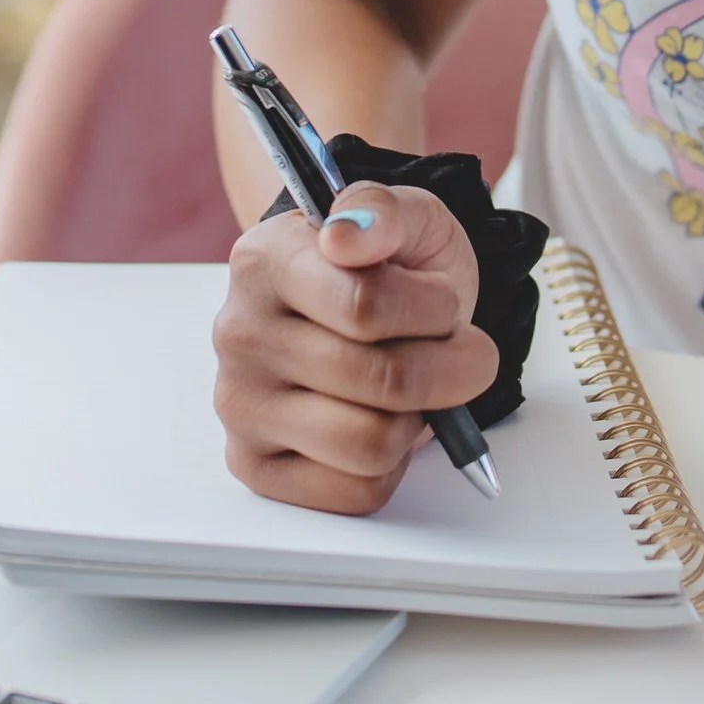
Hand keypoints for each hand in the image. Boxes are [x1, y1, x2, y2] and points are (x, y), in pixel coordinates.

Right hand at [212, 181, 492, 516]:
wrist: (369, 305)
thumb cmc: (391, 265)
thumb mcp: (408, 216)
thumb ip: (385, 210)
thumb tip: (347, 233)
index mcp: (265, 261)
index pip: (366, 307)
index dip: (433, 311)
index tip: (444, 302)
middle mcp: (239, 335)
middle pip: (382, 382)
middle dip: (451, 368)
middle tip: (464, 351)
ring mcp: (240, 406)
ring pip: (370, 446)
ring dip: (420, 420)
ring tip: (415, 386)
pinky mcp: (255, 466)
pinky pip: (354, 492)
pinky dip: (392, 465)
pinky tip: (381, 421)